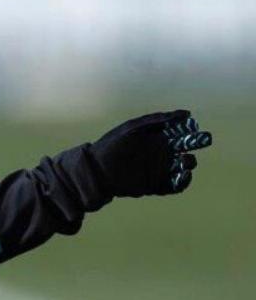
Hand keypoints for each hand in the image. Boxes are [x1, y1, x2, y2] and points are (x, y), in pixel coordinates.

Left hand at [86, 109, 212, 197]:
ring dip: (188, 164)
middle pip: (184, 149)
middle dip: (195, 145)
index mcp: (155, 138)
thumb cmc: (113, 145)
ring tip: (185, 160)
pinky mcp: (156, 185)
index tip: (193, 128)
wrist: (97, 170)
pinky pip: (175, 185)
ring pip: (182, 167)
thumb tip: (187, 114)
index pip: (179, 133)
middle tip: (202, 141)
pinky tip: (183, 175)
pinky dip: (183, 182)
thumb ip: (157, 120)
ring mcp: (158, 170)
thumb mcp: (134, 128)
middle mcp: (159, 154)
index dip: (189, 130)